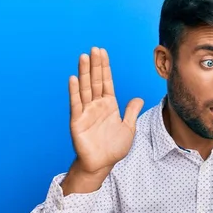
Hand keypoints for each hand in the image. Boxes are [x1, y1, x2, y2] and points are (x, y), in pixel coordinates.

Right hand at [68, 47, 143, 174]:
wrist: (102, 164)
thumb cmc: (113, 148)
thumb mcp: (128, 128)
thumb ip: (131, 112)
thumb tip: (138, 98)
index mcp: (109, 105)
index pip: (107, 82)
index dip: (105, 67)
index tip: (103, 52)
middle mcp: (96, 105)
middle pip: (96, 81)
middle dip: (95, 65)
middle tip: (94, 49)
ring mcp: (86, 111)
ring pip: (85, 88)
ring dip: (84, 72)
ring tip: (83, 57)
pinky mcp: (77, 120)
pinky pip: (76, 103)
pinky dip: (74, 91)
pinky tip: (73, 78)